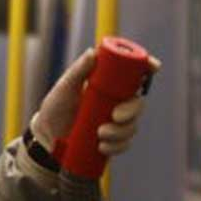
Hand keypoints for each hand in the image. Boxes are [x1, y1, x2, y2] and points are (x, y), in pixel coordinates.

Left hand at [29, 47, 161, 158]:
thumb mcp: (65, 87)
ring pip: (132, 126)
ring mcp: (115, 123)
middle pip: (138, 103)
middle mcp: (117, 102)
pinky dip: (116, 146)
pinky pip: (124, 144)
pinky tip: (102, 147)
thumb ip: (78, 70)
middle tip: (115, 116)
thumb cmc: (56, 107)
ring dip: (120, 132)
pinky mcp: (112, 141)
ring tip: (99, 134)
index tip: (153, 67)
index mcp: (109, 85)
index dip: (148, 68)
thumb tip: (92, 53)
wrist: (46, 136)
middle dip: (131, 110)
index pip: (134, 75)